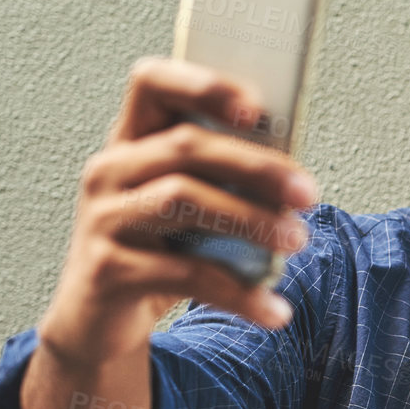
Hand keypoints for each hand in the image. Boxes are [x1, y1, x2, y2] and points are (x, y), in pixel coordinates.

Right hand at [37, 57, 318, 366]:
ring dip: (252, 219)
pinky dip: (239, 294)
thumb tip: (295, 181)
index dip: (203, 85)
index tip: (257, 108)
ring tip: (298, 240)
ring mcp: (102, 219)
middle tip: (309, 193)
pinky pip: (186, 274)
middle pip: (186, 145)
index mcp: (131, 142)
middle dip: (257, 166)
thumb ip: (227, 184)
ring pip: (184, 199)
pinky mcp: (107, 270)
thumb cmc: (159, 255)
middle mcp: (109, 171)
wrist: (100, 326)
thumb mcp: (192, 212)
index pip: (152, 83)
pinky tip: (273, 310)